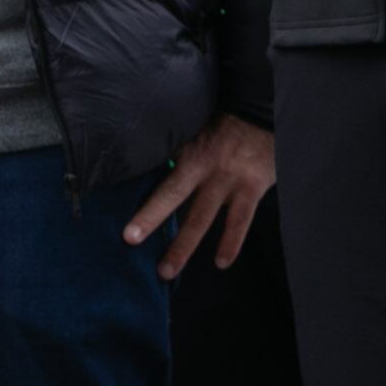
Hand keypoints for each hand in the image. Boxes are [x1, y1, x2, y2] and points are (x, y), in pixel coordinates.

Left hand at [125, 114, 271, 280]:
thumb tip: (149, 167)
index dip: (141, 195)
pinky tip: (221, 262)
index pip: (159, 176)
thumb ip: (177, 151)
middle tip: (130, 242)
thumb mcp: (195, 130)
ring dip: (184, 246)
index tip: (123, 213)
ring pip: (202, 218)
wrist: (262, 114)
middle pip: (174, 198)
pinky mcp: (253, 189)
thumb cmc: (223, 124)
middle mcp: (206, 168)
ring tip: (167, 271)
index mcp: (189, 152)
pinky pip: (241, 222)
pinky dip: (231, 243)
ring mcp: (229, 181)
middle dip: (151, 220)